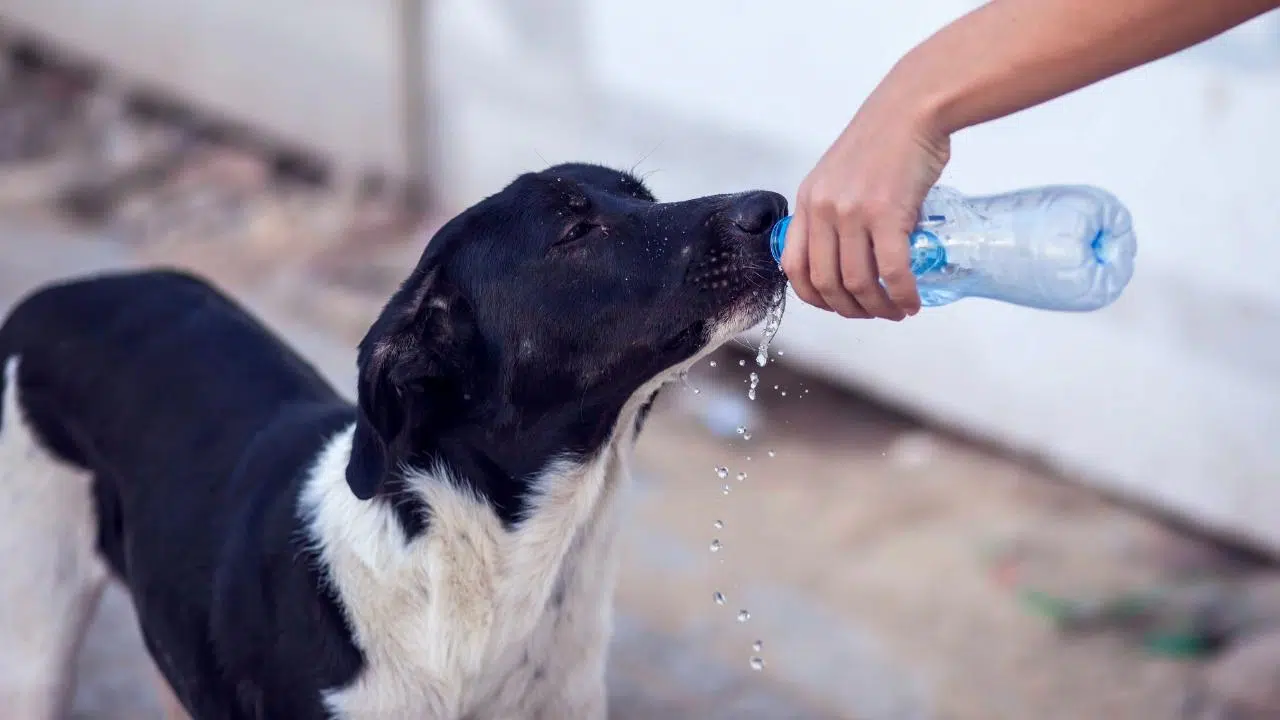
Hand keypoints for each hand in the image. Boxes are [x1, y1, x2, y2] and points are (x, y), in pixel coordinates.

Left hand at [782, 93, 950, 319]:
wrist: (913, 106)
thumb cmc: (884, 138)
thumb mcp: (840, 175)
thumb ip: (838, 213)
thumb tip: (857, 253)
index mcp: (807, 202)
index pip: (794, 267)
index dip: (814, 298)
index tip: (837, 305)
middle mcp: (823, 209)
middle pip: (826, 283)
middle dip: (850, 310)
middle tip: (874, 312)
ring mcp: (852, 212)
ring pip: (857, 283)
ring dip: (878, 308)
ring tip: (897, 310)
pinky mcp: (886, 213)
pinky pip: (891, 270)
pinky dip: (902, 294)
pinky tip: (911, 301)